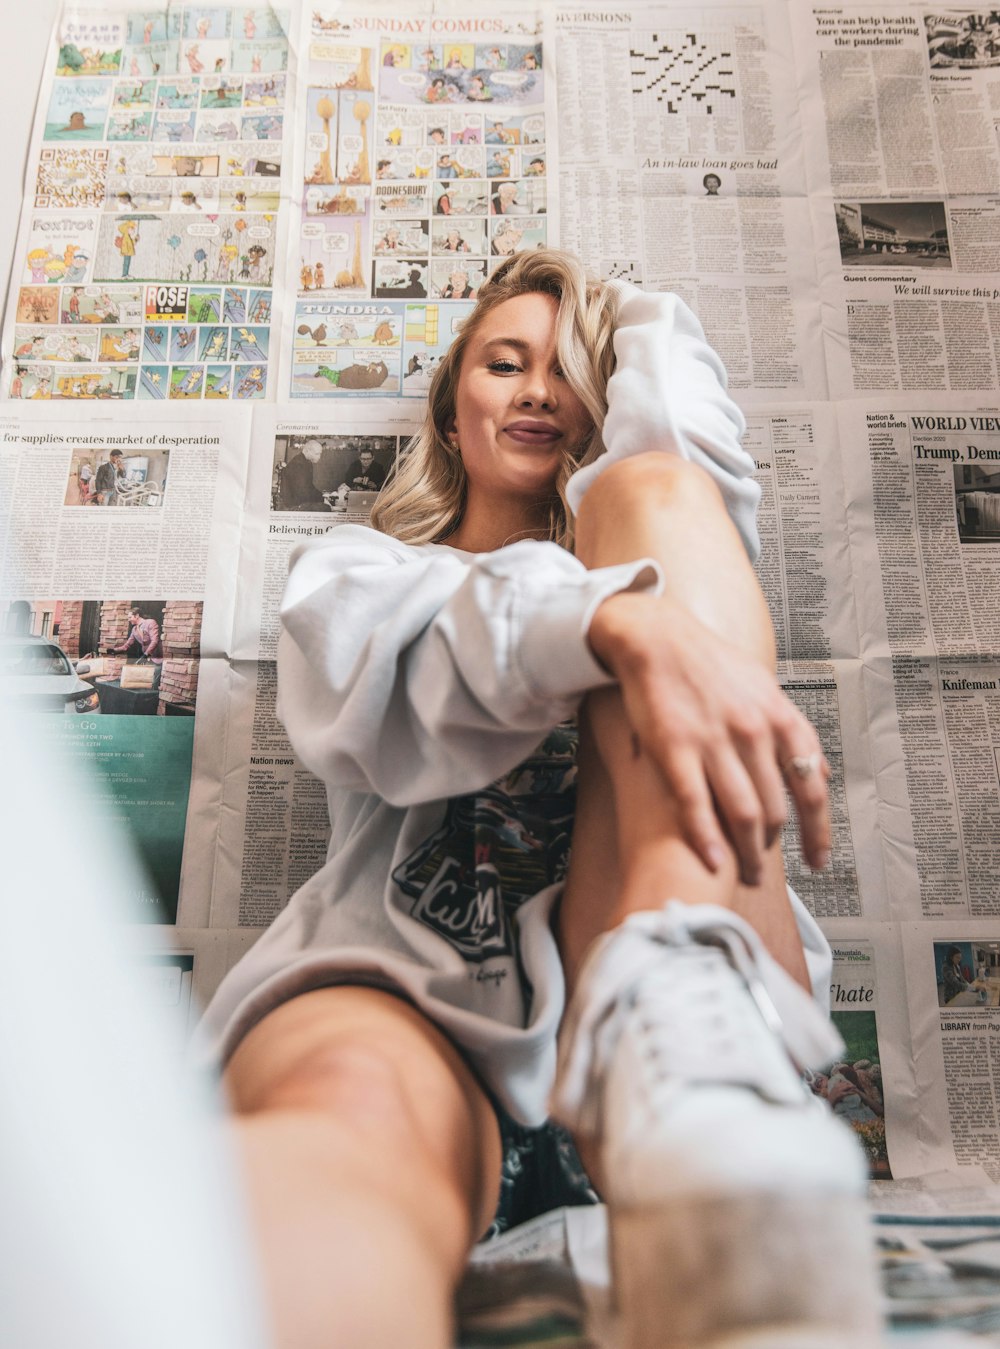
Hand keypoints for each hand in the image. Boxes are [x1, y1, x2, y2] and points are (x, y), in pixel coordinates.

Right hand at [588, 591, 829, 884]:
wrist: (658, 637)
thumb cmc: (711, 665)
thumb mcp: (765, 690)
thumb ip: (791, 733)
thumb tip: (818, 773)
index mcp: (781, 719)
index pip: (811, 789)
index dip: (819, 833)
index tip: (818, 862)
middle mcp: (754, 732)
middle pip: (775, 810)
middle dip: (772, 850)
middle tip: (762, 872)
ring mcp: (715, 741)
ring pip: (742, 815)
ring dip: (745, 854)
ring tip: (741, 874)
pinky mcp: (674, 748)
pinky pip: (695, 804)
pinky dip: (706, 839)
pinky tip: (712, 862)